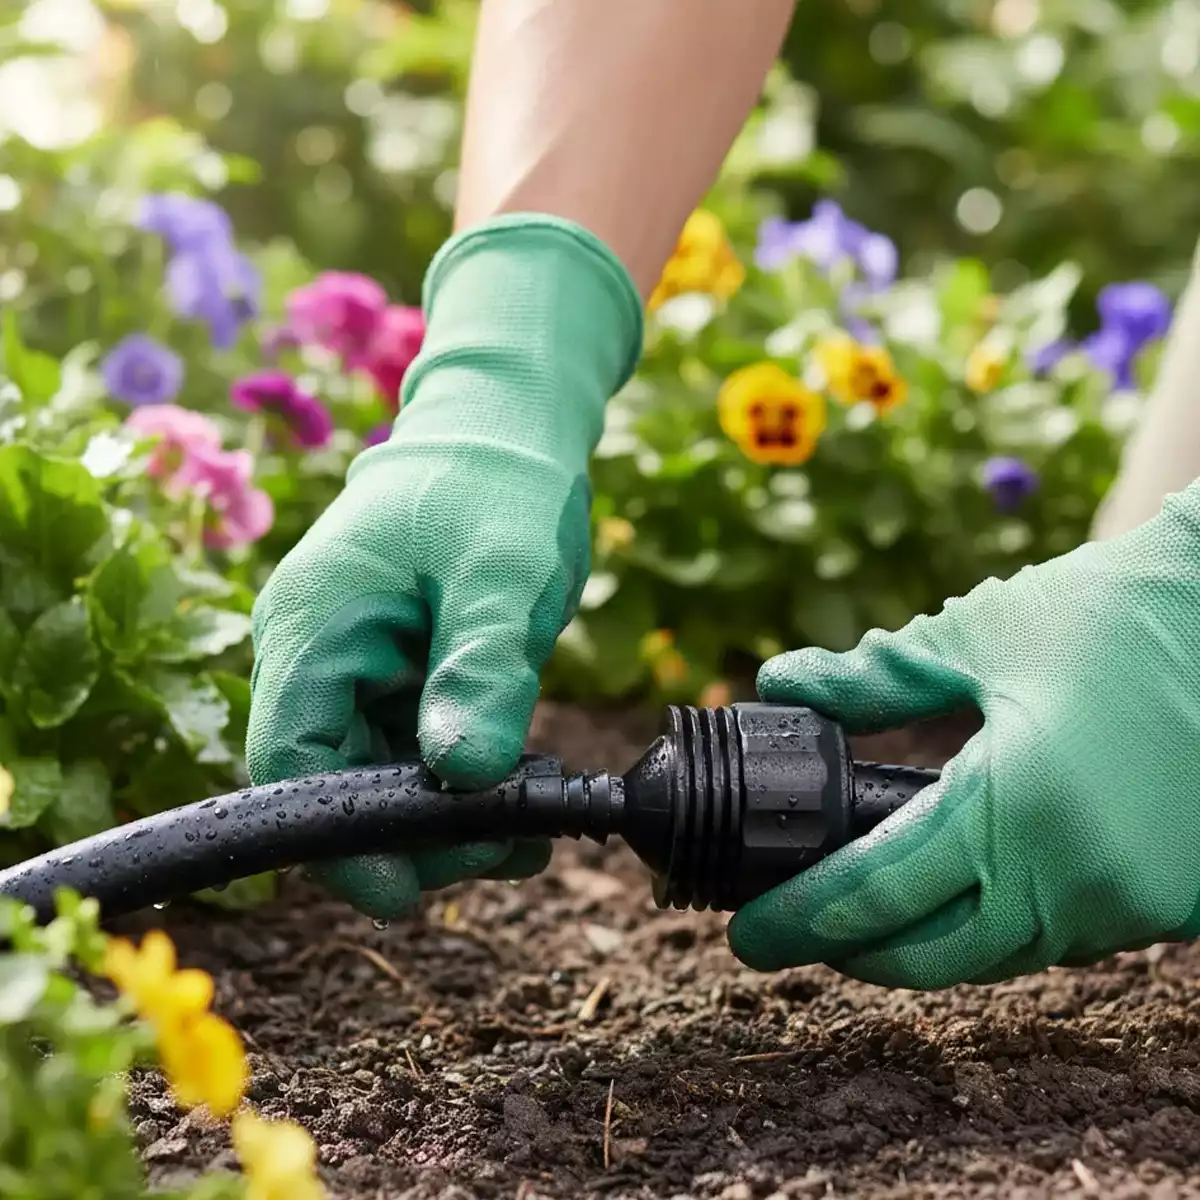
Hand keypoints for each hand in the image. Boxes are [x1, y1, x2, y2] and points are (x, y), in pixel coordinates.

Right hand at [247, 216, 641, 919]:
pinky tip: (520, 797)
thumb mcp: (502, 578)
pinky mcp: (388, 670)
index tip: (408, 892)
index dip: (338, 840)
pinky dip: (458, 782)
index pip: (290, 762)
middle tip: (506, 850)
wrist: (504, 431)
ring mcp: (349, 663)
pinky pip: (407, 748)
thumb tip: (466, 778)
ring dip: (444, 818)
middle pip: (332, 783)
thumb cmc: (498, 488)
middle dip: (413, 836)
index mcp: (314, 625)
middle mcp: (314, 651)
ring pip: (374, 775)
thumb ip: (482, 671)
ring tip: (527, 834)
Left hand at [728, 485, 1199, 987]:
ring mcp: (1136, 901)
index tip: (749, 935)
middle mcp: (1079, 878)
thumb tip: (784, 683)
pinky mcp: (1175, 901)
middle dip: (854, 952)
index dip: (801, 921)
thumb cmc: (1119, 612)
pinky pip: (1066, 937)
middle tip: (796, 932)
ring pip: (1004, 956)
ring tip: (869, 912)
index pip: (876, 893)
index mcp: (1017, 809)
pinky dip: (1004, 925)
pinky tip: (970, 892)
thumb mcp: (980, 634)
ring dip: (931, 942)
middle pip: (935, 955)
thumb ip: (873, 676)